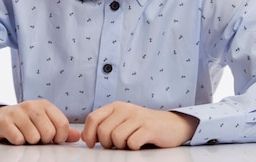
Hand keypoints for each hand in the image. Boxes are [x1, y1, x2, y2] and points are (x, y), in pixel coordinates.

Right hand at [0, 100, 80, 144]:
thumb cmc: (23, 122)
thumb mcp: (44, 122)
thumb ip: (61, 130)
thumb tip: (77, 137)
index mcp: (45, 105)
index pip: (62, 124)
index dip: (60, 137)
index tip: (53, 139)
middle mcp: (32, 106)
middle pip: (49, 132)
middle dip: (44, 140)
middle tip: (35, 137)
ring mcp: (17, 112)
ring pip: (34, 138)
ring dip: (29, 142)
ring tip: (24, 134)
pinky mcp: (4, 122)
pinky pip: (18, 140)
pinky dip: (17, 142)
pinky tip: (14, 135)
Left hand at [81, 102, 197, 149]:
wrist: (172, 125)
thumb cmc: (143, 126)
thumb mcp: (122, 122)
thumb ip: (104, 126)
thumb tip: (84, 136)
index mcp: (116, 107)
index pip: (93, 118)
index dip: (89, 134)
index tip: (92, 144)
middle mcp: (126, 109)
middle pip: (103, 131)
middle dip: (107, 143)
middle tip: (118, 145)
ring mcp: (138, 117)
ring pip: (116, 138)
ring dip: (122, 146)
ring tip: (130, 143)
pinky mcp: (149, 128)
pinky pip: (132, 143)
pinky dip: (133, 148)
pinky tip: (140, 144)